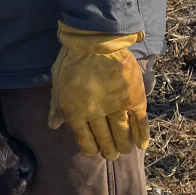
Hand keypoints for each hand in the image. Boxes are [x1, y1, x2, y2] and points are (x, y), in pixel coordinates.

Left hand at [48, 22, 147, 158]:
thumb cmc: (72, 60)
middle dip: (109, 149)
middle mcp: (96, 114)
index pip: (85, 139)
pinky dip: (142, 134)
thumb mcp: (58, 84)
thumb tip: (53, 126)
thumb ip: (57, 107)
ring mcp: (116, 106)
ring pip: (122, 133)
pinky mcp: (134, 98)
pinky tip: (142, 145)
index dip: (91, 148)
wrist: (95, 39)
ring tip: (125, 150)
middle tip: (112, 155)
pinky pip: (140, 121)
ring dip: (124, 144)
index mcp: (75, 112)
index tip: (95, 151)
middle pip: (105, 139)